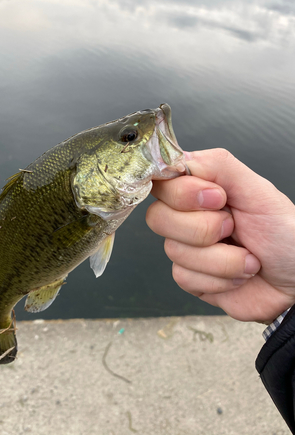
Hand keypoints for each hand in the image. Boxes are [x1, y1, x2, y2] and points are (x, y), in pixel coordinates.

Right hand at [146, 149, 294, 323]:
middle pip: (158, 217)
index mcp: (201, 188)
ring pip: (173, 250)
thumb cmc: (286, 235)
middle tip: (235, 228)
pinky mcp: (190, 276)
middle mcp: (188, 215)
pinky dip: (220, 278)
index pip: (162, 180)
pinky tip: (238, 276)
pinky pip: (184, 276)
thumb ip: (218, 166)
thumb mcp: (258, 190)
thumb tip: (177, 159)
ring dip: (222, 259)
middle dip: (204, 229)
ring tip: (247, 256)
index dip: (182, 193)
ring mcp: (187, 247)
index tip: (217, 199)